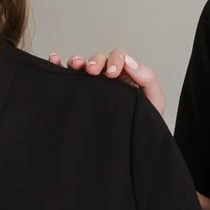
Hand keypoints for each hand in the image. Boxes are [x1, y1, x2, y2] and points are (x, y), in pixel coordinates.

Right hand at [45, 49, 164, 115]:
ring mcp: (92, 87)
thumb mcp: (154, 102)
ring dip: (78, 61)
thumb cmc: (142, 126)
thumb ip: (148, 80)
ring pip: (82, 66)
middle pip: (99, 60)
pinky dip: (59, 64)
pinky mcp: (78, 95)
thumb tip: (130, 62)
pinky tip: (55, 60)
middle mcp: (108, 80)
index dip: (115, 60)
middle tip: (93, 72)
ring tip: (76, 66)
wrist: (129, 151)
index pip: (120, 58)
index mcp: (126, 78)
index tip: (112, 73)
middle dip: (95, 61)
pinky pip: (67, 76)